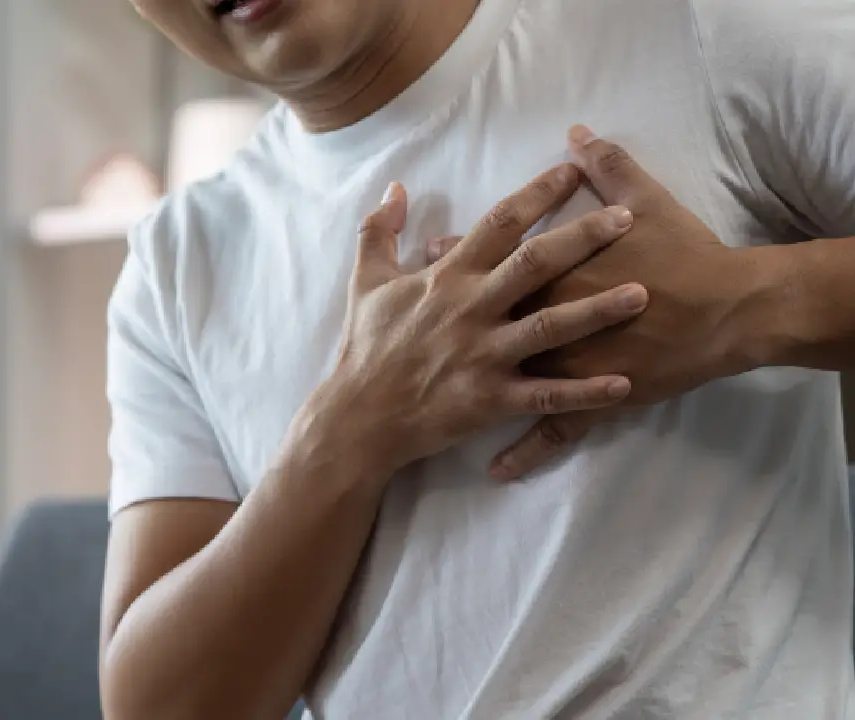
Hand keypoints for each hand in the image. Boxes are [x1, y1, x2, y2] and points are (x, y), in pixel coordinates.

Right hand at [294, 165, 649, 482]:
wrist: (359, 417)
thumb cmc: (366, 347)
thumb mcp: (366, 281)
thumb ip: (379, 230)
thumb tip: (396, 187)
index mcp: (448, 277)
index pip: (500, 223)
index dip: (538, 193)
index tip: (573, 171)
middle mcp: (471, 309)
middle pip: (536, 264)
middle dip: (583, 238)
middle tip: (628, 219)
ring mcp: (484, 355)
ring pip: (549, 327)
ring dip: (597, 310)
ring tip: (642, 294)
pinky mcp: (492, 400)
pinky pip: (546, 396)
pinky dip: (584, 392)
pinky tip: (623, 384)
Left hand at [429, 127, 764, 478]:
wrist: (729, 310)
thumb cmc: (685, 252)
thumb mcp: (646, 199)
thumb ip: (606, 166)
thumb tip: (577, 135)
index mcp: (550, 271)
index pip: (489, 261)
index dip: (455, 257)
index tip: (430, 253)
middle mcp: (544, 321)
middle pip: (483, 318)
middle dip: (446, 317)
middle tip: (415, 316)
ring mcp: (565, 367)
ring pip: (506, 380)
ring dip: (470, 384)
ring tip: (435, 391)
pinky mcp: (592, 401)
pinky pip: (550, 432)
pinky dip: (523, 453)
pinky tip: (495, 468)